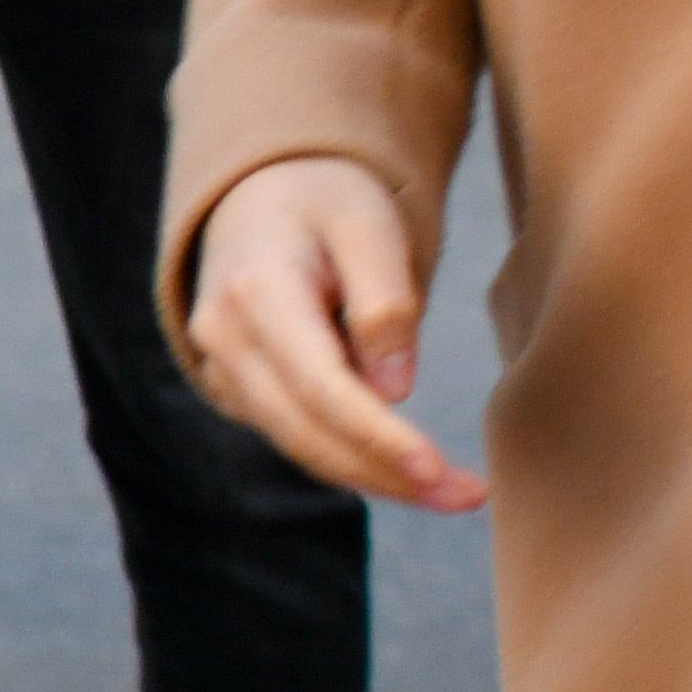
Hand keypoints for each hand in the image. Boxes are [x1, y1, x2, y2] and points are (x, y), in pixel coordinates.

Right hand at [180, 160, 478, 514]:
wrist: (265, 195)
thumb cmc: (328, 201)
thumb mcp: (369, 224)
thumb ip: (384, 299)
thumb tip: (397, 389)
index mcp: (255, 294)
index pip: (320, 386)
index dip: (376, 436)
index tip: (436, 470)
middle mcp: (225, 341)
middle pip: (306, 431)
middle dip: (386, 474)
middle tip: (468, 497)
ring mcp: (223, 371)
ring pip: (300, 445)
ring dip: (375, 477)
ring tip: (456, 493)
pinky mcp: (240, 390)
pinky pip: (297, 434)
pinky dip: (351, 457)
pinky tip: (408, 470)